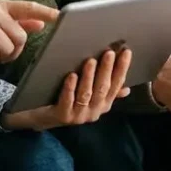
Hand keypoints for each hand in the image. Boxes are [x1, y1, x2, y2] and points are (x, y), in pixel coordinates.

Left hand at [1, 49, 132, 130]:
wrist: (43, 117)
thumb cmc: (68, 100)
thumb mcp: (89, 96)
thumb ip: (106, 91)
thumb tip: (127, 88)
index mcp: (103, 105)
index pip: (116, 85)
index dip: (122, 69)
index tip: (126, 52)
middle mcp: (94, 112)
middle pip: (102, 88)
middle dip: (106, 70)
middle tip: (108, 52)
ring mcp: (79, 115)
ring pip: (86, 94)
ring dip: (89, 77)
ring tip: (90, 61)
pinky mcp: (63, 116)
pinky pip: (68, 100)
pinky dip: (70, 88)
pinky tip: (71, 75)